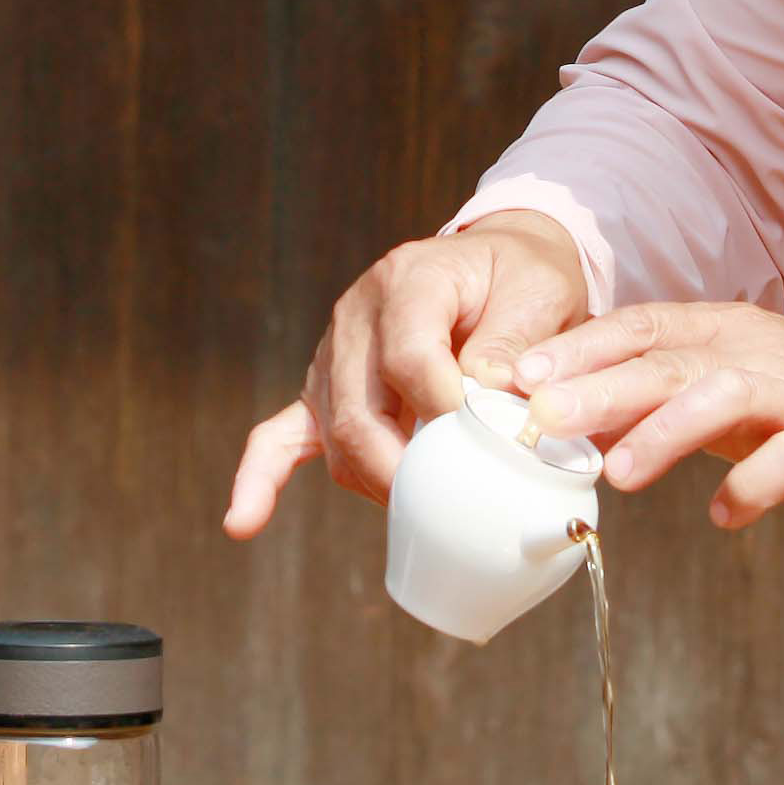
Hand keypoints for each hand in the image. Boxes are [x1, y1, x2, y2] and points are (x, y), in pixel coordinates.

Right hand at [222, 212, 593, 535]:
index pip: (408, 356)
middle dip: (401, 471)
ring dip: (375, 483)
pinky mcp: (326, 389)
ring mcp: (333, 354)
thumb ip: (517, 342)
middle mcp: (357, 315)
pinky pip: (281, 435)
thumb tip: (493, 396)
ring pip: (336, 436)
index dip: (443, 412)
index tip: (484, 449)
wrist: (496, 264)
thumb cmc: (521, 278)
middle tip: (449, 506)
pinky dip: (262, 478)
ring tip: (425, 516)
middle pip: (359, 410)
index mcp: (408, 280)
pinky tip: (244, 520)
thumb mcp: (540, 291)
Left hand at [506, 300, 783, 546]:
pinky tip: (721, 515)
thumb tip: (563, 413)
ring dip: (667, 431)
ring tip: (616, 472)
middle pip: (670, 361)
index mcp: (726, 333)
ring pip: (726, 397)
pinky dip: (754, 486)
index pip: (641, 327)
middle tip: (542, 417)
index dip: (580, 348)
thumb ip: (655, 398)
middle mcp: (761, 353)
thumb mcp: (726, 396)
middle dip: (601, 386)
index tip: (518, 376)